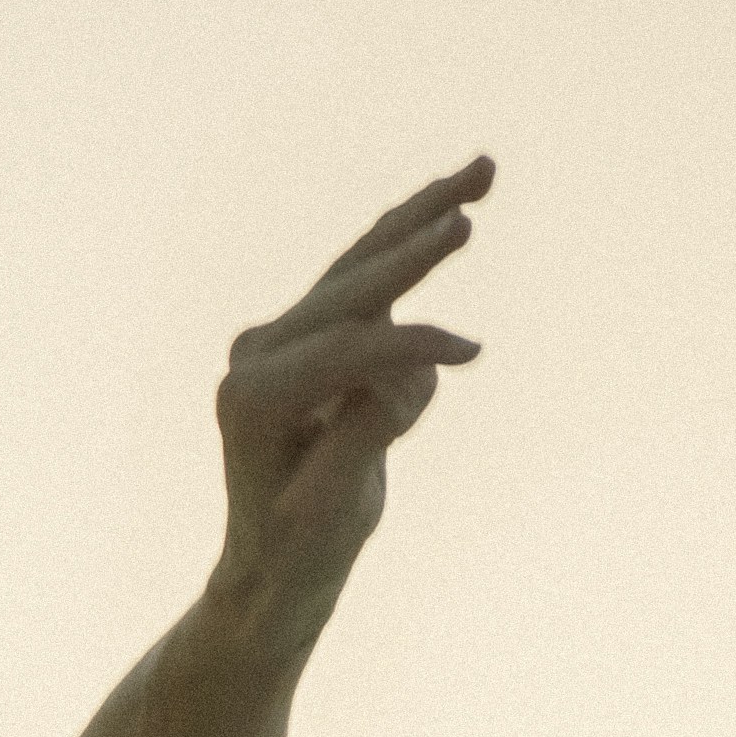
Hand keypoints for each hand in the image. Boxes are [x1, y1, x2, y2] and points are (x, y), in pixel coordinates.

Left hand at [214, 154, 490, 635]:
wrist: (274, 567)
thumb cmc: (301, 550)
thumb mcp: (336, 506)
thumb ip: (367, 430)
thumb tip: (416, 368)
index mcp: (251, 397)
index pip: (344, 350)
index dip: (408, 349)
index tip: (471, 355)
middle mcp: (257, 353)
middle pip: (350, 288)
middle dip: (413, 252)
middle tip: (467, 218)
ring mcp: (280, 336)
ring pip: (362, 263)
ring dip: (423, 215)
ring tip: (484, 170)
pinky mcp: (310, 332)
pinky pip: (367, 273)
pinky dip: (411, 236)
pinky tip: (454, 198)